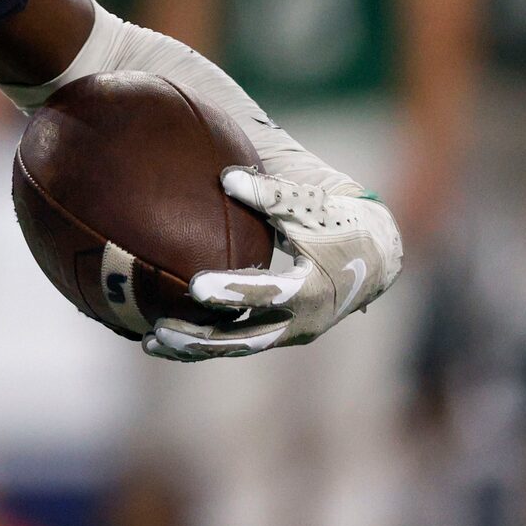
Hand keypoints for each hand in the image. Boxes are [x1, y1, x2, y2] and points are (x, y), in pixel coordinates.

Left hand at [146, 168, 403, 360]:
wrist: (375, 258)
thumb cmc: (340, 223)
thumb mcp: (313, 206)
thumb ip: (272, 194)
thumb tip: (226, 177)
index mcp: (315, 289)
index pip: (270, 294)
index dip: (234, 291)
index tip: (195, 286)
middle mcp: (303, 320)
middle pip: (248, 337)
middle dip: (203, 337)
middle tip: (161, 329)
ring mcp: (290, 331)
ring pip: (239, 346)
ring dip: (197, 348)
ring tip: (151, 343)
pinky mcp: (278, 332)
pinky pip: (238, 342)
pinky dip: (205, 345)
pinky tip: (163, 342)